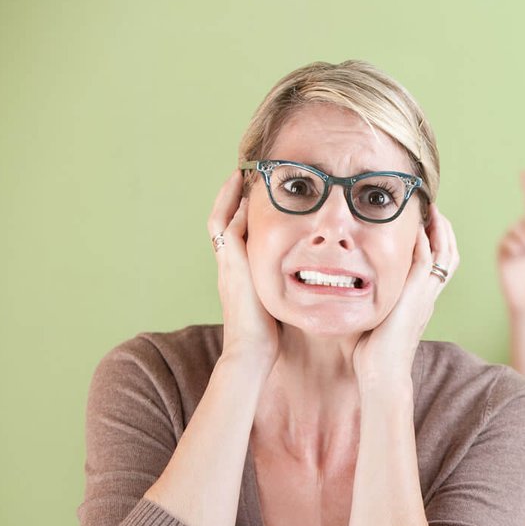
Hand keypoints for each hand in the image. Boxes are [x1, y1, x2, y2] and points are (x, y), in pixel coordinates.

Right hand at [207, 171, 278, 371]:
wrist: (251, 351)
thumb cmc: (266, 336)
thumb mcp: (274, 304)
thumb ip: (281, 289)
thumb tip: (303, 283)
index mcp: (238, 274)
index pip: (234, 236)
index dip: (239, 214)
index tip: (251, 196)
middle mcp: (228, 265)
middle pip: (222, 220)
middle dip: (231, 197)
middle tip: (242, 174)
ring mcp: (227, 264)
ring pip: (221, 219)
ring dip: (230, 196)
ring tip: (241, 174)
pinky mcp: (232, 265)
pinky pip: (226, 228)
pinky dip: (232, 208)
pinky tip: (246, 192)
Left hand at [352, 204, 457, 378]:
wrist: (382, 374)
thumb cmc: (373, 355)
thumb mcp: (375, 319)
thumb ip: (371, 302)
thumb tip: (348, 291)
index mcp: (421, 301)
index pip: (437, 266)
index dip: (436, 243)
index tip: (426, 223)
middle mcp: (428, 296)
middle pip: (449, 255)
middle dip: (445, 230)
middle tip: (435, 209)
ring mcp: (425, 295)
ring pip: (445, 254)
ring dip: (440, 229)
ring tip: (433, 209)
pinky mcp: (416, 296)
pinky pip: (427, 261)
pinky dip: (425, 241)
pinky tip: (417, 226)